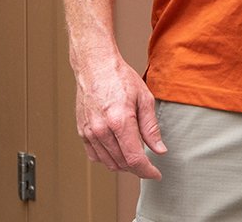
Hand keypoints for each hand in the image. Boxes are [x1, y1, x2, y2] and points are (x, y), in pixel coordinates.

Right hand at [73, 53, 165, 177]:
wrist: (95, 67)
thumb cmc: (120, 78)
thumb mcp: (144, 99)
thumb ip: (151, 128)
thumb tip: (159, 150)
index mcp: (120, 121)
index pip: (134, 158)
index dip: (147, 171)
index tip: (156, 174)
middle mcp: (102, 130)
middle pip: (121, 163)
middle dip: (137, 168)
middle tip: (149, 163)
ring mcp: (89, 132)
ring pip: (108, 162)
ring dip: (123, 165)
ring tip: (135, 156)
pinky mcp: (82, 132)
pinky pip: (95, 156)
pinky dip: (108, 159)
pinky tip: (118, 151)